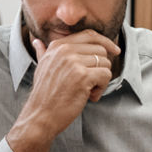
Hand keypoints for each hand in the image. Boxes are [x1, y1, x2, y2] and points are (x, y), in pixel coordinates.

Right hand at [6, 31, 120, 151]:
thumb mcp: (41, 68)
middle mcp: (65, 50)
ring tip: (87, 92)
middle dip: (101, 68)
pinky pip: (106, 75)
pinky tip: (89, 97)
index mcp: (57, 46)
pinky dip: (102, 88)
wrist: (40, 116)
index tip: (115, 51)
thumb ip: (43, 52)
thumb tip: (37, 42)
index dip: (105, 42)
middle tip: (90, 83)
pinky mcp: (82, 76)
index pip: (89, 35)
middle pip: (100, 50)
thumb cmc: (43, 95)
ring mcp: (73, 62)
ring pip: (105, 63)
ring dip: (101, 80)